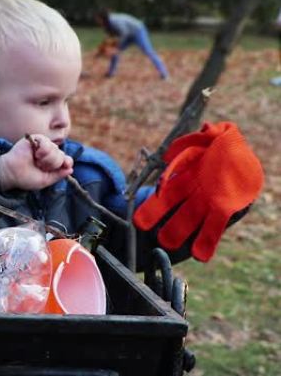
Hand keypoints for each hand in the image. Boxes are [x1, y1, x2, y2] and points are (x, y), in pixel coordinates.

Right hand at [0, 134, 72, 191]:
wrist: (12, 173)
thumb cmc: (26, 178)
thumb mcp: (45, 180)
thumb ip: (58, 175)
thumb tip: (71, 169)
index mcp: (51, 162)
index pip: (66, 159)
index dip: (67, 162)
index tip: (66, 165)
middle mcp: (48, 152)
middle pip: (61, 155)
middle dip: (52, 164)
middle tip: (40, 166)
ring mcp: (43, 145)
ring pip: (55, 149)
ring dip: (47, 159)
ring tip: (36, 161)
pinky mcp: (36, 138)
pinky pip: (47, 142)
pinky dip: (43, 150)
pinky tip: (36, 154)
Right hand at [133, 122, 263, 261]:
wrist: (244, 160)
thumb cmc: (228, 145)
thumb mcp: (219, 134)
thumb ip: (208, 135)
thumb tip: (207, 131)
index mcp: (187, 169)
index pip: (170, 182)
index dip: (158, 194)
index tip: (143, 206)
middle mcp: (194, 187)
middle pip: (172, 200)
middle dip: (157, 213)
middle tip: (141, 226)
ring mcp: (208, 200)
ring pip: (190, 215)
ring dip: (178, 230)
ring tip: (165, 244)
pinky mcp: (225, 210)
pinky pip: (215, 226)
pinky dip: (208, 241)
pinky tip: (200, 255)